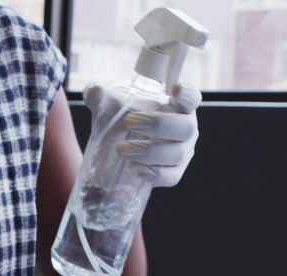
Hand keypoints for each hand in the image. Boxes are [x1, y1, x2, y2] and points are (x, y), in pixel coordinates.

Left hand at [86, 82, 202, 187]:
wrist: (119, 145)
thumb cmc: (122, 118)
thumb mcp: (109, 106)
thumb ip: (100, 96)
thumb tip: (94, 91)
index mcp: (176, 105)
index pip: (191, 97)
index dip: (187, 94)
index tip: (174, 89)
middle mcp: (185, 127)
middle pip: (185, 127)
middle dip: (158, 124)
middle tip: (129, 121)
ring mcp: (183, 151)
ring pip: (177, 153)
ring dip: (149, 151)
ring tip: (121, 149)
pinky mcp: (174, 172)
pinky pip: (171, 176)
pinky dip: (154, 174)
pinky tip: (134, 167)